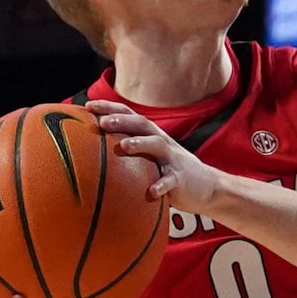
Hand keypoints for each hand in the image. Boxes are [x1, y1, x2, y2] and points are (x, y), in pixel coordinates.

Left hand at [88, 105, 232, 218]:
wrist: (209, 187)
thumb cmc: (170, 172)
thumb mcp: (150, 159)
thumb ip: (129, 154)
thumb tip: (93, 157)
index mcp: (151, 135)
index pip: (129, 115)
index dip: (110, 107)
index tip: (88, 105)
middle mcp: (162, 142)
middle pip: (141, 124)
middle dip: (122, 120)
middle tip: (102, 122)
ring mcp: (173, 159)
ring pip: (157, 145)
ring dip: (140, 144)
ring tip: (123, 146)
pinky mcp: (181, 178)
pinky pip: (170, 181)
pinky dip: (161, 185)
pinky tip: (151, 191)